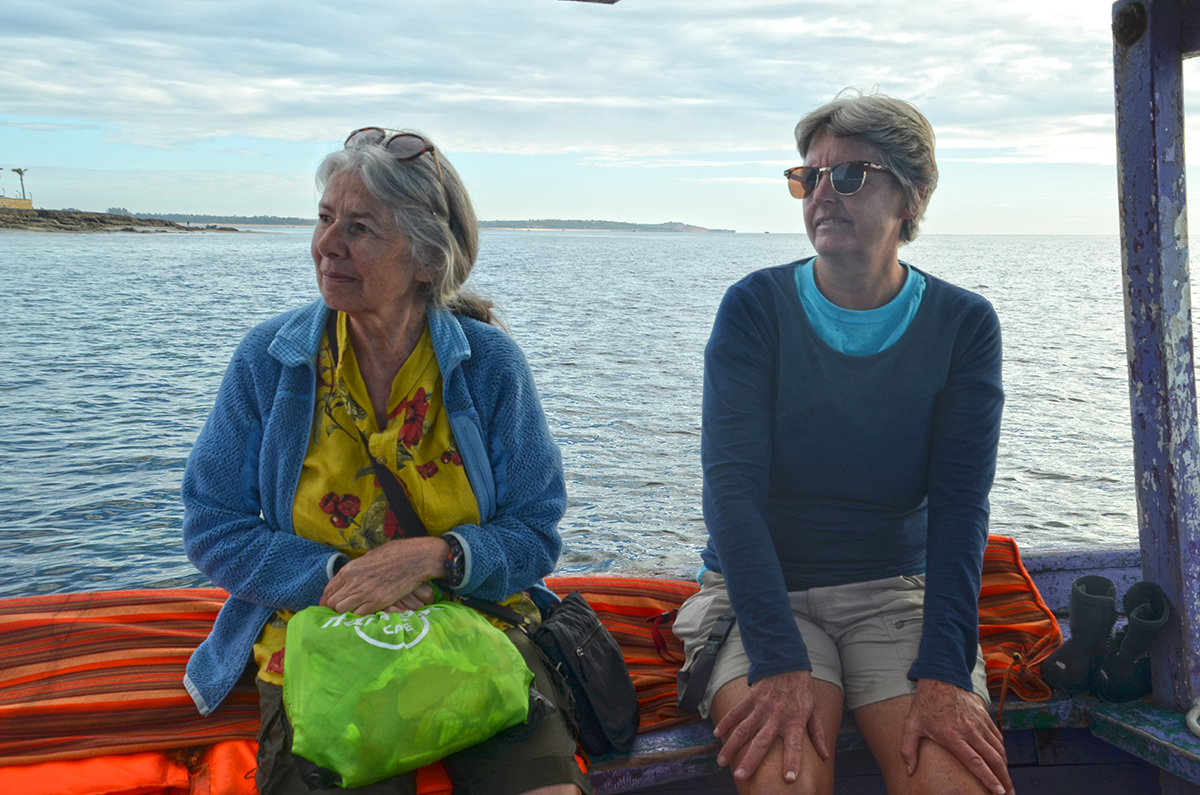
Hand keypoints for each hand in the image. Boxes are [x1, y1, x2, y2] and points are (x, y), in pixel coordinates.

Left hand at [320, 536, 446, 614]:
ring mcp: (364, 592)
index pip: (328, 590)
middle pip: (332, 603)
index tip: (328, 606)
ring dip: (345, 614)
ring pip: (342, 611)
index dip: (326, 600)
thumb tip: (354, 574)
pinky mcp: (377, 602)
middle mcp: (353, 581)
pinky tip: (363, 617)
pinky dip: (358, 618)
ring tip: (351, 615)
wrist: (417, 558)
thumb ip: (359, 567)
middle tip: (340, 613)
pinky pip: (358, 615)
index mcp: (350, 569)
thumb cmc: (397, 553)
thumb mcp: (371, 556)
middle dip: (334, 609)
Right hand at [713, 669, 829, 782]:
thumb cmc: (802, 691)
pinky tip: (717, 734)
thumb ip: (817, 734)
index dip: (793, 762)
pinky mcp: (751, 699)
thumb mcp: (814, 711)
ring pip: (743, 730)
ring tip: (722, 762)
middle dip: (751, 760)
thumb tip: (825, 756)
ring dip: (731, 746)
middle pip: (762, 742)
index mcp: (794, 721)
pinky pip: (736, 712)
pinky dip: (726, 722)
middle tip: (741, 776)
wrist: (788, 663)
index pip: (795, 746)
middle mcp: (776, 717)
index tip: (789, 778)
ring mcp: (761, 708)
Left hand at [901, 678, 1011, 794]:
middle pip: (992, 759)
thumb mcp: (911, 725)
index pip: (975, 762)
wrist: (940, 677)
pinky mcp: (984, 716)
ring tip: (1008, 783)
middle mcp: (969, 730)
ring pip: (998, 749)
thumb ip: (908, 750)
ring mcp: (979, 723)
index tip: (997, 791)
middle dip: (1003, 779)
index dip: (988, 778)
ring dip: (1006, 767)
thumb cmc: (925, 703)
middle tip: (1009, 794)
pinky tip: (1003, 762)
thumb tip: (909, 771)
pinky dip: (1002, 751)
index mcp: (952, 736)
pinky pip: (998, 737)